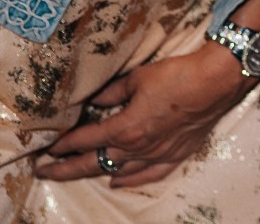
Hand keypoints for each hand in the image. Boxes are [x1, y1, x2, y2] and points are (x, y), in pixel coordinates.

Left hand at [37, 43, 256, 187]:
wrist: (216, 82)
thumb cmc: (177, 76)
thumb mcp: (139, 77)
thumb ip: (113, 91)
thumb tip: (94, 98)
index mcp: (125, 128)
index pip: (85, 140)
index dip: (63, 144)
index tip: (46, 149)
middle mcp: (137, 148)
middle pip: (93, 163)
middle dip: (65, 169)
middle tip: (44, 172)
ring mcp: (156, 155)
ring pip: (116, 172)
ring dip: (92, 173)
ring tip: (74, 174)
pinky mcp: (174, 155)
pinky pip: (146, 175)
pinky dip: (128, 181)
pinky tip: (117, 183)